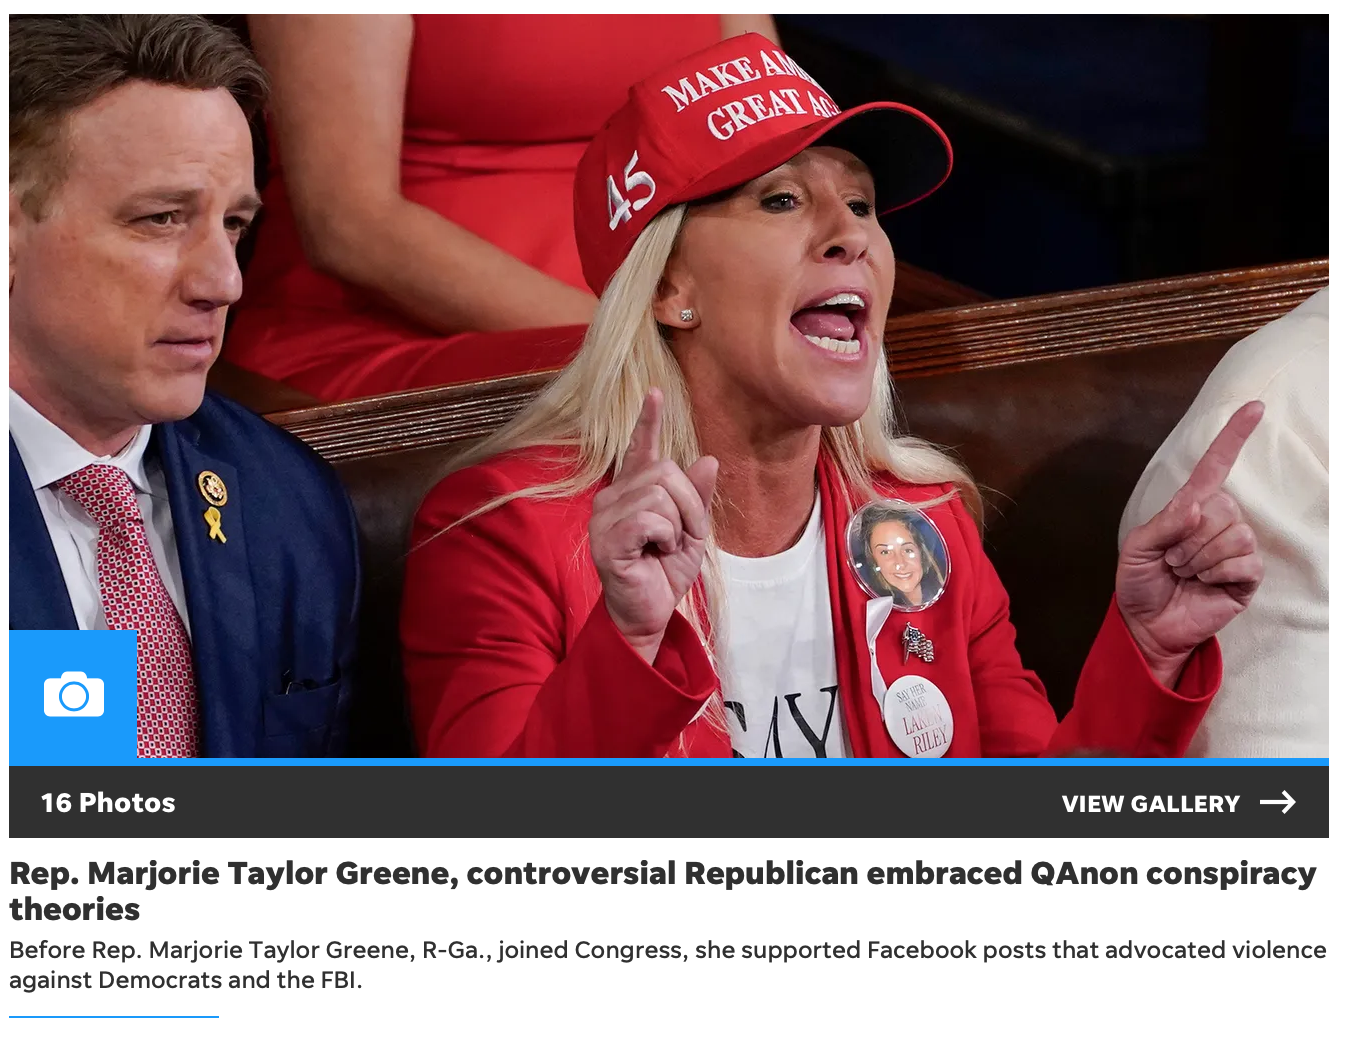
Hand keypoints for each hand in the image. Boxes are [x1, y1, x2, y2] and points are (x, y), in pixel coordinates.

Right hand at [589, 389, 717, 663]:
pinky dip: (666, 537)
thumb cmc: (664, 574)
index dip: (648, 421)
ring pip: (661, 495)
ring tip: (665, 548)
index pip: (639, 449)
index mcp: (631, 493)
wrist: (648, 614)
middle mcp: (612, 498)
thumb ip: (697, 497)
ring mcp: (605, 517)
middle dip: (690, 505)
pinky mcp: (607, 539)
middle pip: (666, 471)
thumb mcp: (692, 531)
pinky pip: (651, 518)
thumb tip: (708, 459)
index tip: (656, 392)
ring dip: (679, 525)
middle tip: (683, 536)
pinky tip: (654, 553)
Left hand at [1116, 401, 1265, 688]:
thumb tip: (1197, 507)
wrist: (1146, 625)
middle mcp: (1217, 522)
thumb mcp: (1137, 548)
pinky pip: (1244, 562)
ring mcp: (1235, 549)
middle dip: (1190, 538)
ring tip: (1185, 572)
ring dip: (1200, 557)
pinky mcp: (1246, 576)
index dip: (1233, 437)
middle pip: (1223, 507)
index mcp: (1189, 508)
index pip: (1216, 466)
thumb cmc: (1140, 583)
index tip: (1254, 407)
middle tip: (1173, 560)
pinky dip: (1216, 573)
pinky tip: (1204, 582)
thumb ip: (1164, 524)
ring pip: (1235, 534)